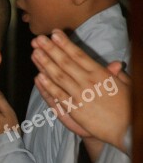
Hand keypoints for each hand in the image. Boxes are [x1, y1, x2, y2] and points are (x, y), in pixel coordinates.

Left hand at [31, 29, 130, 151]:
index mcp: (100, 73)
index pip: (78, 54)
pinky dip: (48, 86)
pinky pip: (59, 95)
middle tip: (38, 39)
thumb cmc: (127, 106)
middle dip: (50, 49)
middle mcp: (88, 81)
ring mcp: (80, 95)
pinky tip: (39, 77)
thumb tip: (115, 64)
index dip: (65, 43)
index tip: (54, 34)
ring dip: (45, 64)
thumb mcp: (125, 85)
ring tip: (35, 52)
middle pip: (65, 62)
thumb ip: (115, 74)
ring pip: (59, 76)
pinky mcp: (75, 109)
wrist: (126, 128)